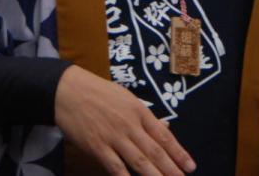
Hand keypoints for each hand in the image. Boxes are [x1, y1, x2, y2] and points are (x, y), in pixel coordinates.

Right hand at [54, 65, 194, 175]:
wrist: (68, 91)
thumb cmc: (99, 92)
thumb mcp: (126, 97)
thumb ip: (145, 115)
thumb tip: (166, 127)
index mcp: (139, 111)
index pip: (163, 136)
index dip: (178, 153)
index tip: (190, 166)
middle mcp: (130, 125)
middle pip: (154, 151)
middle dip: (171, 169)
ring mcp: (114, 137)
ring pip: (139, 161)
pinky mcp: (97, 147)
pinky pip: (115, 167)